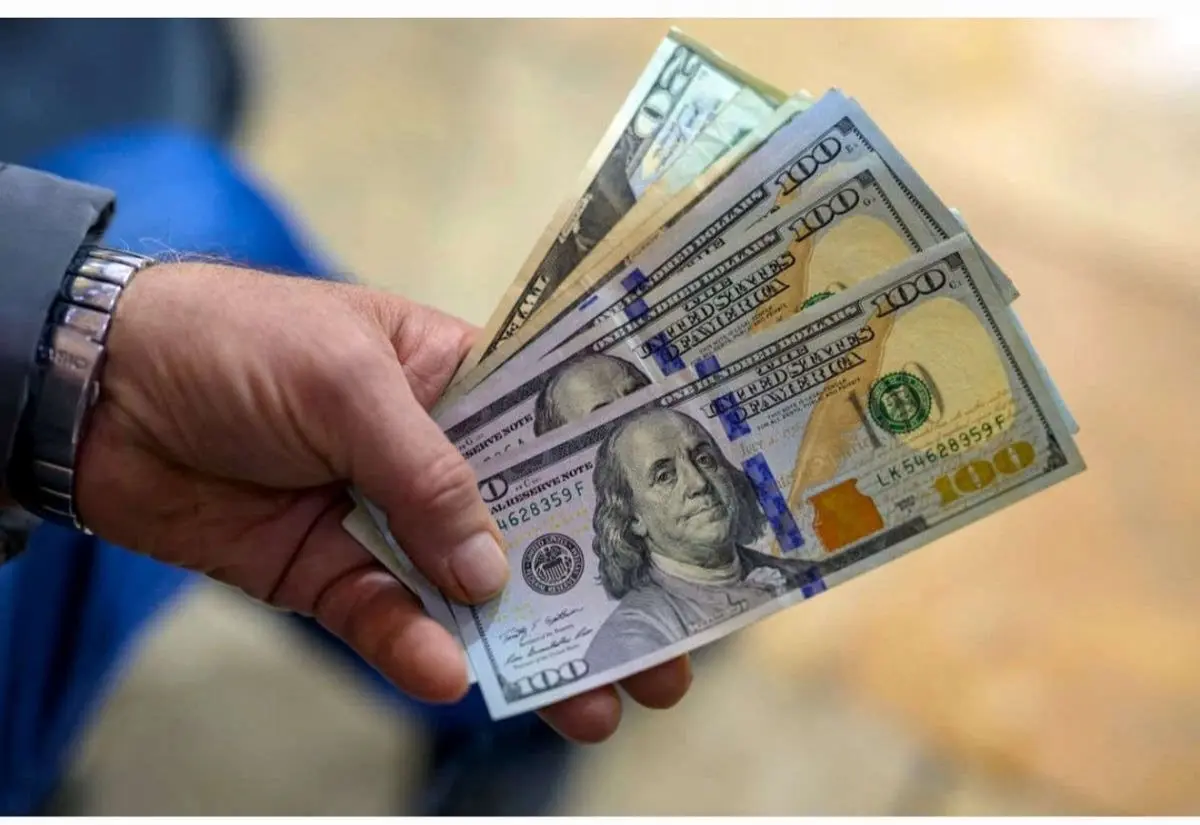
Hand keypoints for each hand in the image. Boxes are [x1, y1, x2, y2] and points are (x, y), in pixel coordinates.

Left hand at [75, 261, 690, 741]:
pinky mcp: (329, 573)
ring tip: (593, 705)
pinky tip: (451, 676)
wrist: (100, 393)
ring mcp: (383, 520)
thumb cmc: (235, 340)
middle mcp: (432, 455)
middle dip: (596, 594)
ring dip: (527, 650)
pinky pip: (388, 621)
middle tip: (662, 656)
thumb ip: (427, 473)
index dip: (622, 488)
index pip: (557, 434)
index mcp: (456, 379)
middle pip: (532, 530)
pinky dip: (416, 650)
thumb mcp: (345, 380)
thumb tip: (491, 570)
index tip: (686, 542)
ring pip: (471, 595)